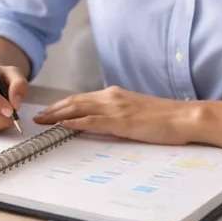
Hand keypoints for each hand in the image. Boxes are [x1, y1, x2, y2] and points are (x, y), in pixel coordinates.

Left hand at [33, 86, 200, 144]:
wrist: (184, 117)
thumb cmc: (165, 118)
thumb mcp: (137, 112)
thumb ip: (119, 114)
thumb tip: (105, 123)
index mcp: (115, 95)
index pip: (82, 98)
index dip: (62, 104)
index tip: (48, 110)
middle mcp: (112, 97)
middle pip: (75, 101)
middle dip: (54, 108)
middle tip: (37, 116)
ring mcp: (115, 108)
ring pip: (78, 108)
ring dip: (57, 114)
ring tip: (42, 120)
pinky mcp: (120, 121)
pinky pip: (91, 120)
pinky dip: (74, 122)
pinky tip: (61, 125)